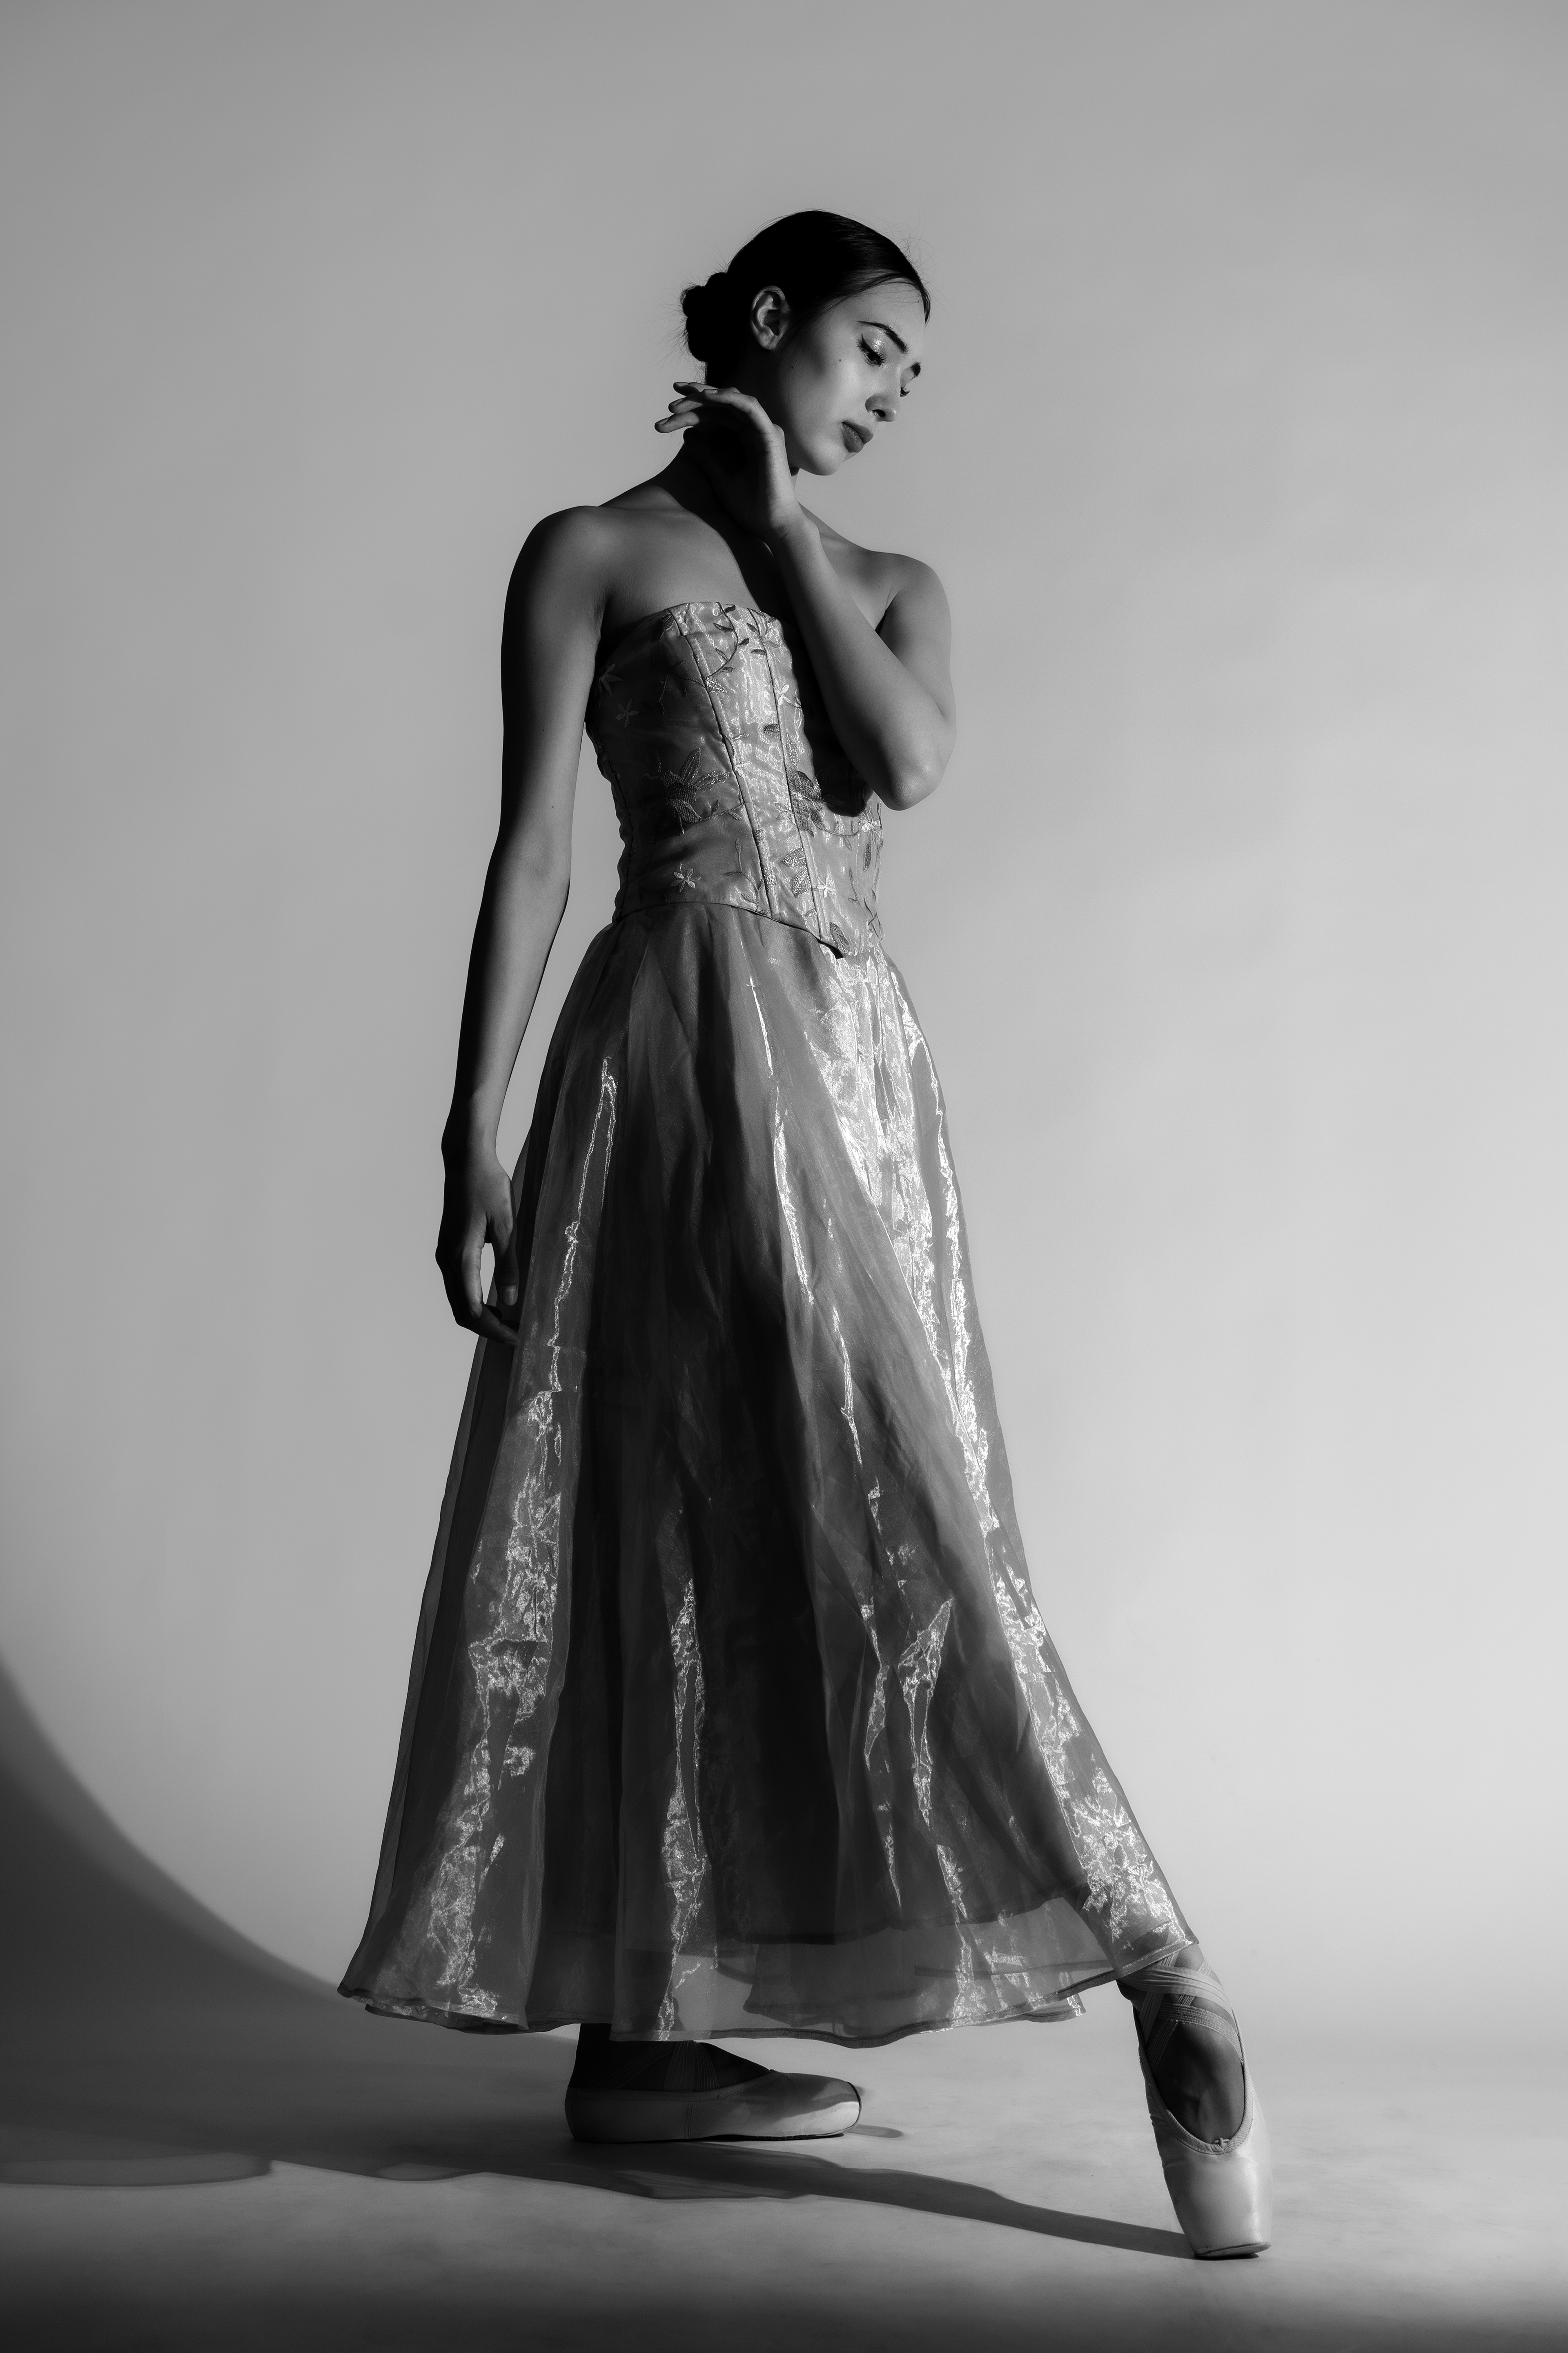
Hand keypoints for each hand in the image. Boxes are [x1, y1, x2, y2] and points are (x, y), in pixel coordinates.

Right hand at [436, 1139, 520, 1345]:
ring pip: (457, 1301)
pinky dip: (473, 1301)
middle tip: (516, 1334)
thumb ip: (508, 1264)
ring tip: (508, 1321)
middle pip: (461, 1311)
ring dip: (480, 1316)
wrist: (466, 1160)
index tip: (518, 1336)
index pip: (473, 1310)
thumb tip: (510, 1301)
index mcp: (461, 1257)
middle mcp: (447, 1260)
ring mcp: (444, 1255)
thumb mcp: (506, 1223)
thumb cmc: (488, 1186)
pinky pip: (457, 1287)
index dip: (494, 1329)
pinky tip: (495, 1301)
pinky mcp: (447, 1249)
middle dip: (487, 1329)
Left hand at [655, 381, 800, 541]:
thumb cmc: (752, 509)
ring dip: (705, 397)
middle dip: (694, 400)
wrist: (774, 527)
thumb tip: (687, 434)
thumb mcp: (720, 480)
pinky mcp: (770, 435)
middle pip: (721, 405)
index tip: (668, 411)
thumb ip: (706, 457)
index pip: (716, 415)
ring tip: (679, 403)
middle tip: (669, 405)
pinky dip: (729, 399)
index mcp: (745, 439)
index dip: (693, 408)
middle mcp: (755, 430)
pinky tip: (707, 397)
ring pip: (732, 401)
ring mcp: (764, 430)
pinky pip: (749, 407)